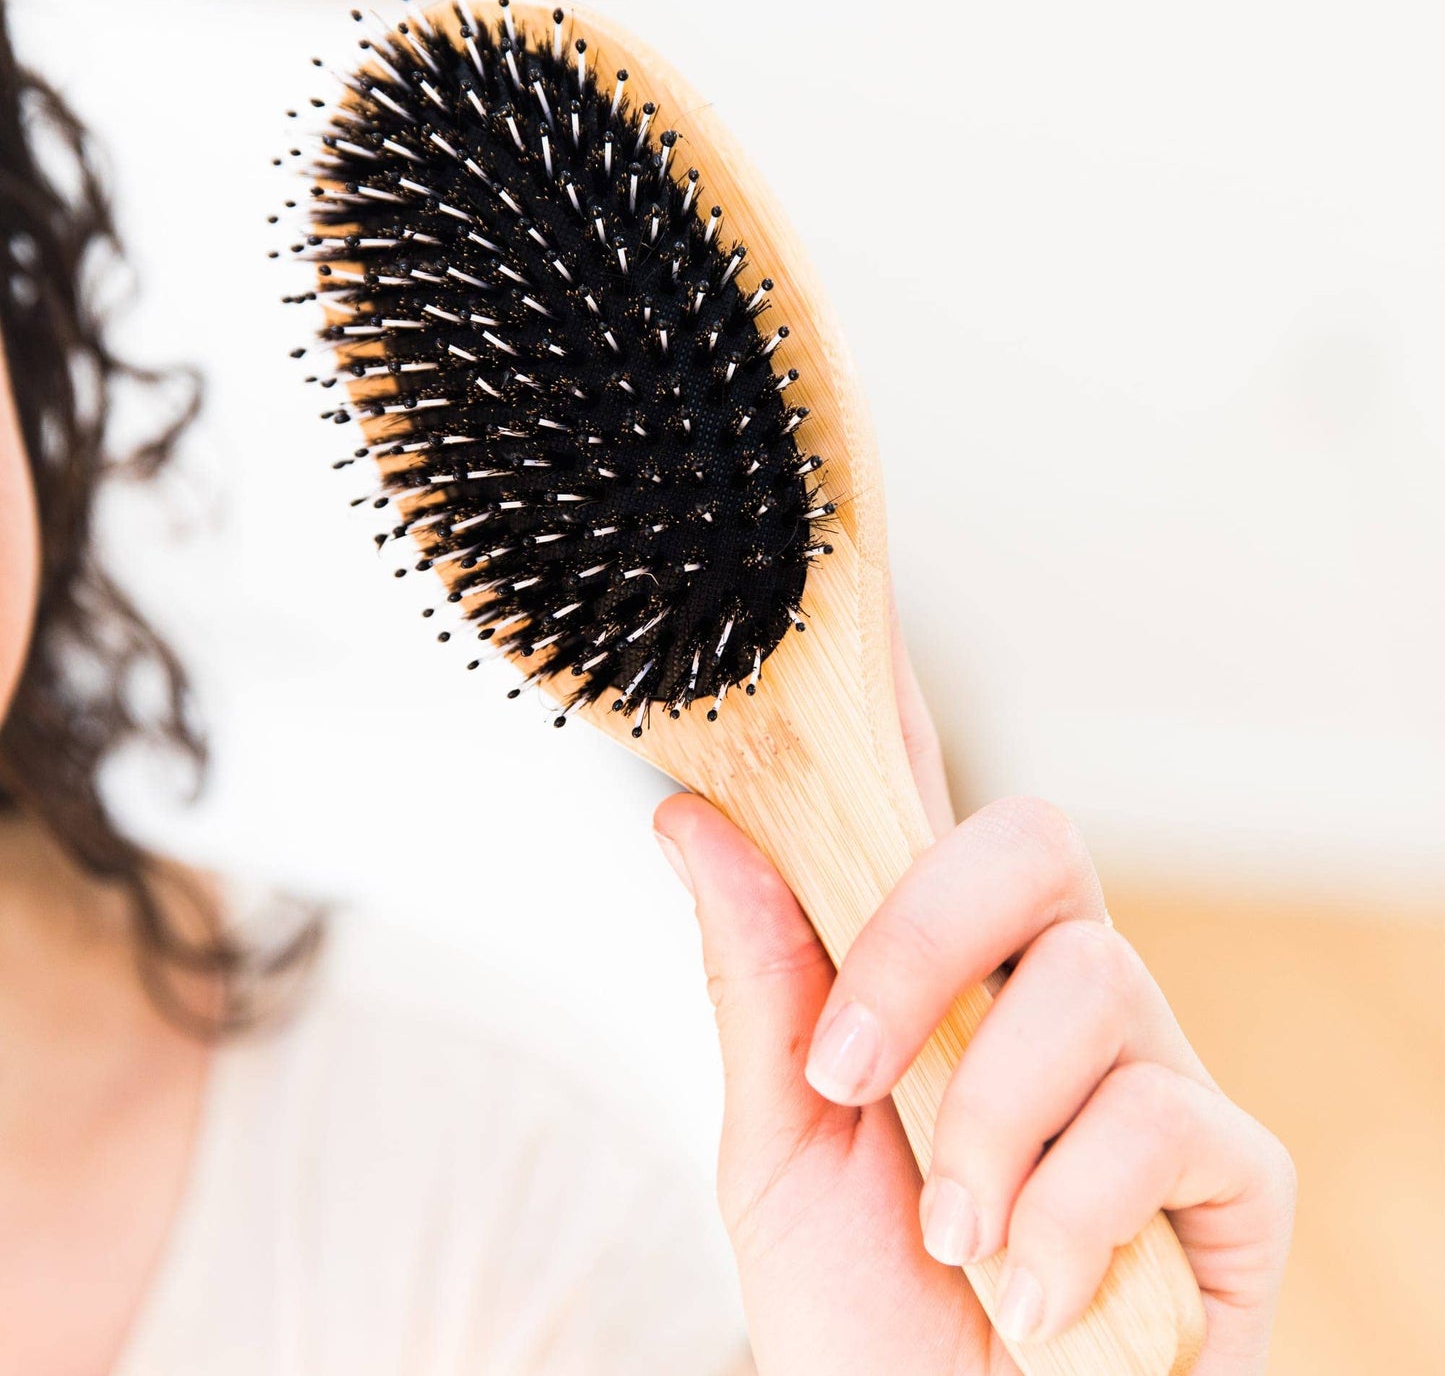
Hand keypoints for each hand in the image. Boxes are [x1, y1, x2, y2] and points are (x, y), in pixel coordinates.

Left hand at [653, 617, 1294, 1374]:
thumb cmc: (859, 1311)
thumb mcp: (777, 1141)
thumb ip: (758, 978)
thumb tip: (691, 817)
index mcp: (941, 974)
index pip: (930, 813)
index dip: (904, 717)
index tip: (857, 633)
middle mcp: (1050, 997)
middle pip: (1034, 844)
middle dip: (924, 941)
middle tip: (850, 1072)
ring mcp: (1148, 1072)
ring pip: (1094, 979)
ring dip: (989, 1119)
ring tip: (950, 1232)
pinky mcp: (1229, 1172)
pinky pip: (1166, 1117)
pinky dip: (1068, 1211)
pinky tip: (1030, 1292)